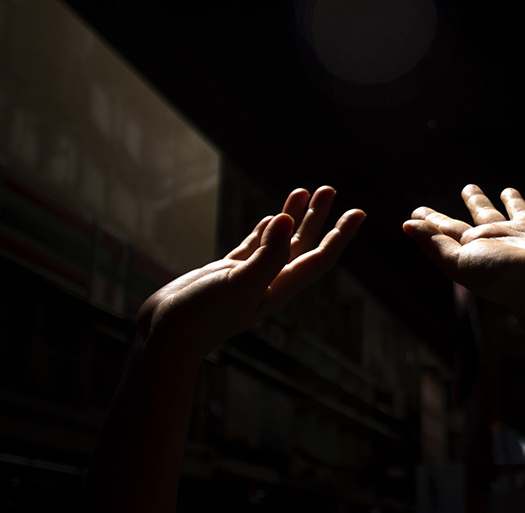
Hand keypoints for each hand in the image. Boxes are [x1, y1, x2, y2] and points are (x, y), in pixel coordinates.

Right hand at [137, 186, 364, 361]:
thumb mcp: (239, 283)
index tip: (359, 212)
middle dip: (318, 217)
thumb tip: (286, 220)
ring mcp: (248, 278)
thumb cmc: (203, 315)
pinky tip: (270, 218)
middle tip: (329, 189)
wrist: (166, 336)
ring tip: (304, 191)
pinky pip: (254, 247)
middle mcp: (269, 282)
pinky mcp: (226, 274)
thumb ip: (266, 254)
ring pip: (278, 242)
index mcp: (280, 287)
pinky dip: (265, 231)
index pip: (319, 258)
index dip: (341, 235)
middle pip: (303, 245)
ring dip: (293, 217)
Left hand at [403, 184, 524, 356]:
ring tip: (507, 189)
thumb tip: (406, 225)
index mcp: (478, 247)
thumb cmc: (503, 276)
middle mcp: (504, 240)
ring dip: (514, 202)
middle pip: (485, 217)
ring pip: (520, 214)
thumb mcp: (460, 261)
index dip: (433, 221)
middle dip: (476, 203)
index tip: (417, 211)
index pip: (450, 230)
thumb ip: (434, 243)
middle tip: (468, 188)